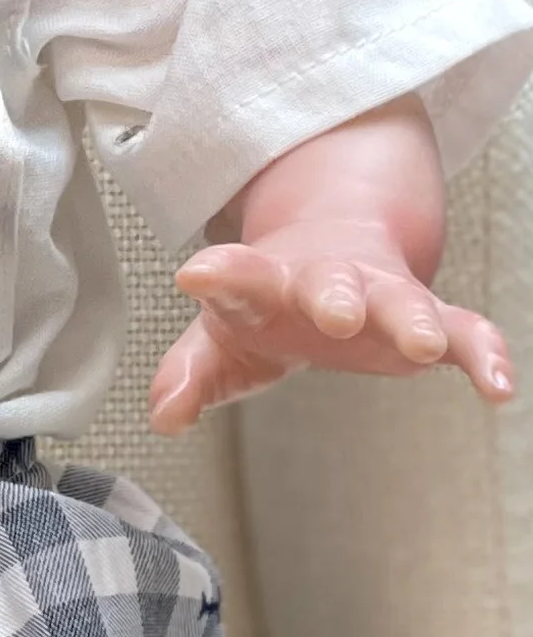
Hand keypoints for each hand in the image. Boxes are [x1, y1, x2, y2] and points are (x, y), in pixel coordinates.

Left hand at [147, 217, 513, 434]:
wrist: (329, 245)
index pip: (237, 275)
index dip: (218, 274)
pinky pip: (465, 330)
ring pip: (401, 299)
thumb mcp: (224, 333)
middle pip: (329, 281)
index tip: (195, 274)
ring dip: (410, 318)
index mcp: (265, 283)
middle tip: (336, 312)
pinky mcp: (429, 317)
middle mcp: (325, 280)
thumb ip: (192, 372)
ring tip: (421, 344)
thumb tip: (164, 416)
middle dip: (334, 294)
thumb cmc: (270, 302)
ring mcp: (380, 294)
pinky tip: (498, 386)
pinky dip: (484, 353)